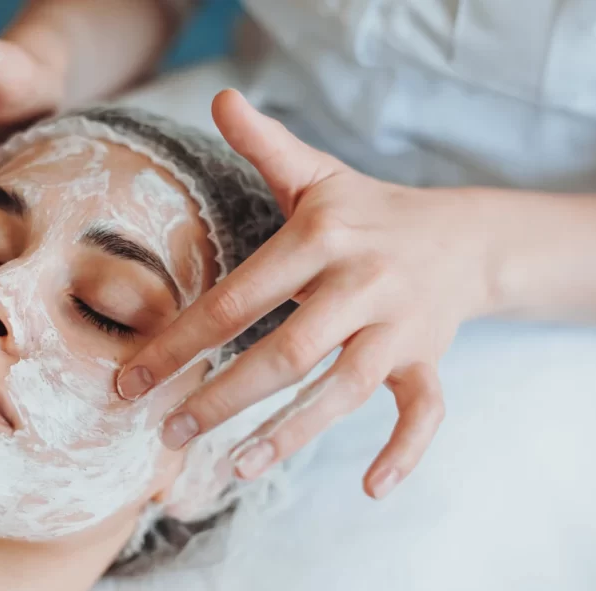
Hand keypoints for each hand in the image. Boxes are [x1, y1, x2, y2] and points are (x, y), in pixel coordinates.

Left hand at [117, 90, 497, 498]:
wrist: (463, 234)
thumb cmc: (367, 210)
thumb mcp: (317, 174)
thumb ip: (266, 144)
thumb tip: (219, 97)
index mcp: (323, 237)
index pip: (238, 296)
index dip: (180, 341)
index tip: (132, 380)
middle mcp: (363, 281)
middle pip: (287, 351)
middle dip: (223, 397)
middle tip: (168, 432)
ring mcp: (401, 325)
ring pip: (344, 389)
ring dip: (291, 433)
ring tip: (236, 466)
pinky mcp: (429, 358)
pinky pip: (426, 410)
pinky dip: (407, 450)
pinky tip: (374, 488)